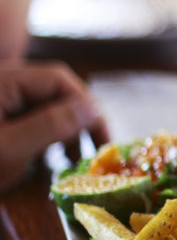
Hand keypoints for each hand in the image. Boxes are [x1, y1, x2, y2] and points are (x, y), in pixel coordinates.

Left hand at [0, 61, 108, 192]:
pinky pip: (25, 119)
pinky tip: (46, 159)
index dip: (86, 104)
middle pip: (52, 91)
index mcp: (2, 82)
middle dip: (76, 119)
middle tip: (94, 151)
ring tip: (73, 159)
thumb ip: (52, 124)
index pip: (59, 80)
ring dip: (62, 130)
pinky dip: (42, 137)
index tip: (103, 136)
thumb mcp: (9, 149)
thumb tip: (94, 108)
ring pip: (41, 106)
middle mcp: (0, 84)